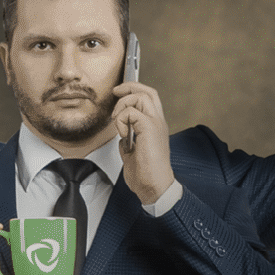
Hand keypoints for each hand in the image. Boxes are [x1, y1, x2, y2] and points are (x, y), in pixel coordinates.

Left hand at [110, 81, 173, 203]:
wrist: (154, 187)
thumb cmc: (147, 176)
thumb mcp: (132, 155)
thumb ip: (129, 144)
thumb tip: (122, 139)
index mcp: (155, 127)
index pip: (149, 99)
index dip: (133, 91)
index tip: (118, 94)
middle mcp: (158, 122)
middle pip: (148, 92)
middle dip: (129, 87)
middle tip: (116, 92)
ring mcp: (156, 124)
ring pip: (141, 96)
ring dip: (124, 105)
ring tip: (117, 121)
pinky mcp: (150, 128)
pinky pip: (131, 112)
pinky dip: (122, 120)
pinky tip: (123, 134)